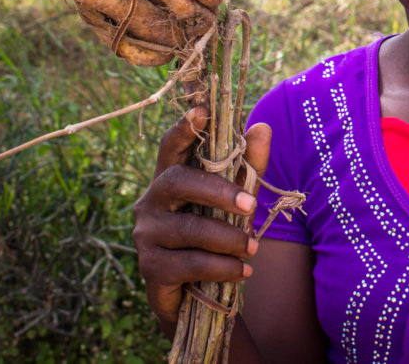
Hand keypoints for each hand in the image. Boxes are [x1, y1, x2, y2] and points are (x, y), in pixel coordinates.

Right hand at [132, 107, 271, 332]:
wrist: (198, 297)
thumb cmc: (216, 235)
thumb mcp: (237, 200)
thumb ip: (248, 166)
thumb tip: (261, 127)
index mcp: (172, 178)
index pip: (172, 147)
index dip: (184, 128)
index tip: (201, 112)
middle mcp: (151, 201)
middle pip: (178, 182)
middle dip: (218, 191)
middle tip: (252, 206)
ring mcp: (147, 235)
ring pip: (188, 228)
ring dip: (227, 238)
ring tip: (253, 247)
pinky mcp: (151, 267)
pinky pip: (189, 263)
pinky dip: (222, 267)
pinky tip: (243, 271)